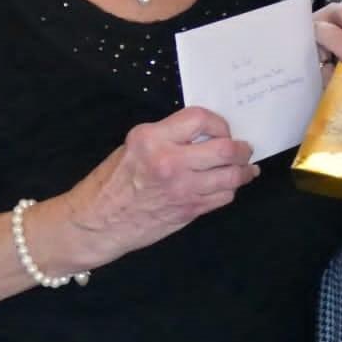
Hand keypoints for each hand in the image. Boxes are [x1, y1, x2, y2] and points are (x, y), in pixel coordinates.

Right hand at [47, 106, 258, 266]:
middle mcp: (169, 161)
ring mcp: (182, 187)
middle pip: (225, 149)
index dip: (219, 123)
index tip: (222, 130)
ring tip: (245, 168)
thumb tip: (206, 135)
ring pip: (231, 176)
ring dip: (243, 171)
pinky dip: (230, 189)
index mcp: (152, 138)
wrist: (95, 223)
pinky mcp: (189, 209)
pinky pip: (223, 197)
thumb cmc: (111, 183)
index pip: (201, 119)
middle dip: (241, 148)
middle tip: (244, 149)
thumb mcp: (134, 147)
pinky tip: (230, 186)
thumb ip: (169, 138)